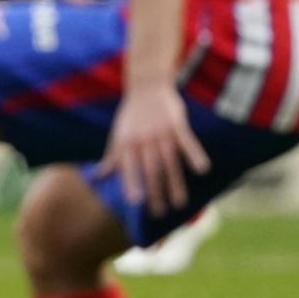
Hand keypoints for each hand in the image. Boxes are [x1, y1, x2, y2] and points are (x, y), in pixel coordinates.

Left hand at [93, 85, 210, 216]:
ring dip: (175, 183)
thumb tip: (96, 178)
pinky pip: (187, 142)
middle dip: (155, 192)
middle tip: (160, 212)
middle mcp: (143, 139)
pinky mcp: (177, 124)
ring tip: (179, 203)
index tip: (136, 202)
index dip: (132, 183)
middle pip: (150, 169)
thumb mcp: (117, 135)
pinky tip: (202, 170)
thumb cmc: (130, 114)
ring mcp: (161, 132)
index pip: (129, 167)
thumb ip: (110, 158)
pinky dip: (195, 155)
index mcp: (127, 143)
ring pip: (169, 161)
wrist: (146, 85)